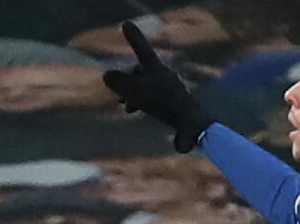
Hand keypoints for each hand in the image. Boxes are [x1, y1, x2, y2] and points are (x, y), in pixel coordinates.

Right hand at [101, 21, 209, 153]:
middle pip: (141, 71)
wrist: (192, 123)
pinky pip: (156, 96)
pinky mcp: (176, 101)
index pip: (141, 48)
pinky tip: (142, 112)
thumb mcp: (135, 92)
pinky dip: (145, 101)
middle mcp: (165, 73)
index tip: (126, 24)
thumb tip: (107, 75)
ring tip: (128, 109)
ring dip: (135, 94)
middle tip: (119, 97)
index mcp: (155, 67)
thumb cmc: (163, 104)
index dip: (133, 37)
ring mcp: (171, 87)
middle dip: (128, 81)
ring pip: (147, 85)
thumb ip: (119, 81)